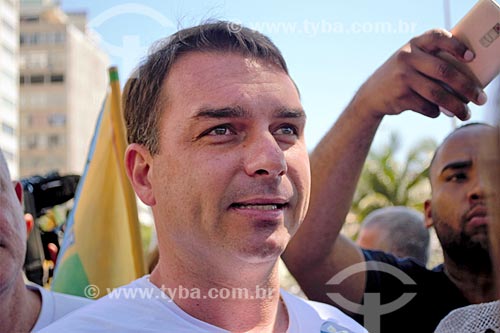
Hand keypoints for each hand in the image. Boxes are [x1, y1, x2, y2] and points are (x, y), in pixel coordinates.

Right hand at [354, 29, 487, 120]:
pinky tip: (437, 112)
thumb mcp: (411, 61)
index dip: (456, 45)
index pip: (438, 37)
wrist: (370, 95)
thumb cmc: (401, 76)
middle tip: (480, 98)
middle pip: (444, 71)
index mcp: (414, 45)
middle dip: (466, 86)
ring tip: (466, 114)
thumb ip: (432, 61)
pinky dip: (435, 112)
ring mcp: (402, 78)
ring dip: (456, 106)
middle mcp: (407, 58)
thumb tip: (466, 80)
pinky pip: (427, 106)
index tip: (471, 57)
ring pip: (437, 94)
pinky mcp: (400, 97)